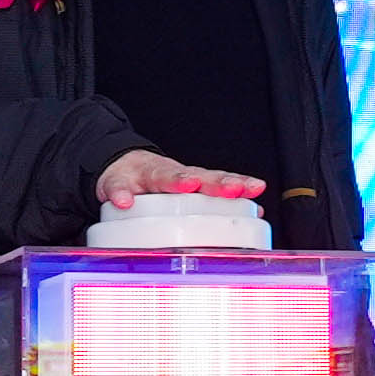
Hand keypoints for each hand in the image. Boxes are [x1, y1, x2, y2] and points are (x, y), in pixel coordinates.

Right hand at [96, 149, 265, 208]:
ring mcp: (145, 177)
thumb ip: (220, 199)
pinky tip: (124, 202)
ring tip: (187, 184)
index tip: (255, 187)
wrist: (119, 165)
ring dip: (175, 180)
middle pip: (197, 176)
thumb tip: (257, 210)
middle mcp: (172, 174)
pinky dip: (121, 194)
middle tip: (232, 188)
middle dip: (216, 182)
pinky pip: (118, 188)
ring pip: (162, 176)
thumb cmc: (160, 182)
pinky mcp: (117, 182)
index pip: (220, 179)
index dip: (238, 183)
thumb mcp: (191, 189)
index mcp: (192, 178)